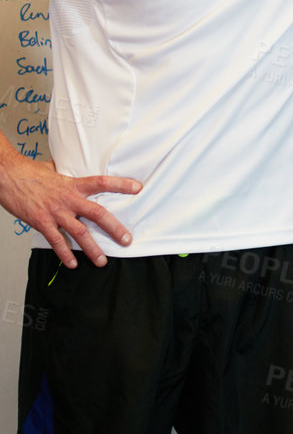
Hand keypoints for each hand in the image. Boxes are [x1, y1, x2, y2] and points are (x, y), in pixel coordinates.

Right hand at [0, 157, 138, 267]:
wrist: (7, 176)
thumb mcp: (53, 170)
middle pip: (98, 214)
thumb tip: (71, 170)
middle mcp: (68, 199)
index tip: (138, 188)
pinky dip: (65, 254)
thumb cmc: (29, 173)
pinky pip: (56, 241)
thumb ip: (66, 175)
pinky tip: (73, 263)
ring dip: (92, 249)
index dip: (121, 184)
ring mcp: (55, 212)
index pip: (102, 182)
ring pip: (79, 233)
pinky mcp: (41, 222)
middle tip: (127, 240)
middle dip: (114, 228)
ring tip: (102, 261)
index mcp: (73, 184)